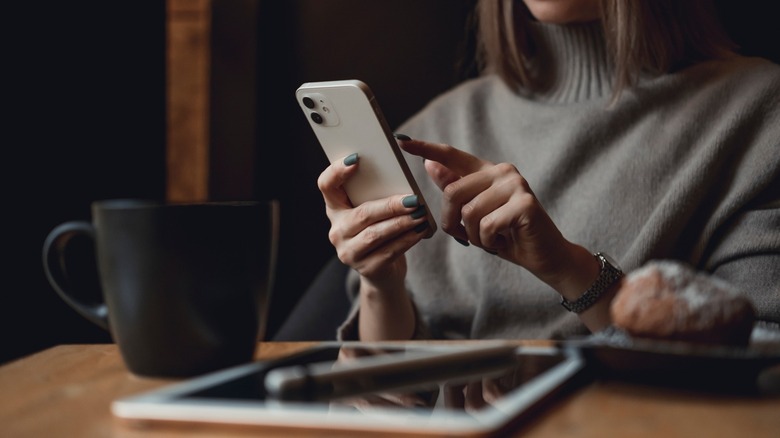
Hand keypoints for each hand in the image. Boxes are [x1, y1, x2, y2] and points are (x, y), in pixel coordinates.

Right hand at [317, 154, 429, 289]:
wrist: (382, 272)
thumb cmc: (379, 231)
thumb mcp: (372, 211)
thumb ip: (377, 195)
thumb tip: (401, 177)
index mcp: (335, 209)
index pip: (326, 185)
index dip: (337, 171)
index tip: (357, 159)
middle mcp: (337, 231)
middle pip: (362, 214)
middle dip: (390, 206)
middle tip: (413, 199)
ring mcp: (349, 252)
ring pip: (375, 234)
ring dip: (401, 223)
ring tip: (420, 214)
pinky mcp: (367, 269)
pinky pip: (389, 251)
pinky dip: (407, 240)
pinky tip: (420, 231)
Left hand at [399, 139, 597, 293]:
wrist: (544, 256)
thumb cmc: (507, 235)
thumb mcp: (474, 214)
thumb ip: (456, 190)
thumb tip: (430, 165)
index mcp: (487, 171)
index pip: (452, 155)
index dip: (426, 149)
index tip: (402, 142)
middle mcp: (502, 171)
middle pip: (452, 192)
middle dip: (452, 222)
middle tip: (466, 236)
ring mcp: (515, 185)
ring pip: (468, 212)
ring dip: (473, 235)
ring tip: (491, 238)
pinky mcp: (525, 203)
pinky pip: (486, 225)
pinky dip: (488, 241)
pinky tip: (503, 240)